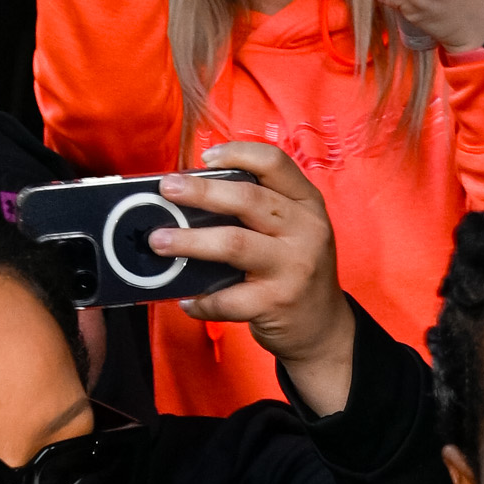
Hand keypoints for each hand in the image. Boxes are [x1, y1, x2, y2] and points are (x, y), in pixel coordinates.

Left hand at [159, 146, 355, 416]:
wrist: (324, 329)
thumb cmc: (296, 271)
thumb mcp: (295, 231)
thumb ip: (261, 209)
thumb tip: (195, 195)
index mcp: (307, 205)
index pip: (275, 163)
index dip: (238, 153)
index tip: (205, 158)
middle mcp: (305, 232)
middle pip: (248, 199)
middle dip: (201, 192)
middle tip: (168, 190)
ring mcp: (292, 268)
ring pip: (234, 244)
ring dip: (190, 241)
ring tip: (159, 241)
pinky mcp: (276, 303)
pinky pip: (229, 299)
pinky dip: (202, 300)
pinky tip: (188, 299)